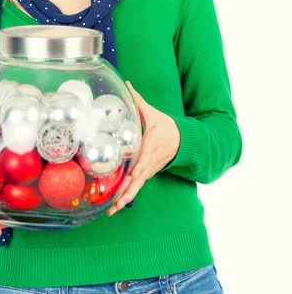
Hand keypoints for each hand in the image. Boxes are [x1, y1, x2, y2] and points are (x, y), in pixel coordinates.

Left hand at [107, 81, 180, 215]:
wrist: (182, 141)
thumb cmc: (166, 127)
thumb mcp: (152, 113)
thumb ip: (138, 101)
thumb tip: (126, 83)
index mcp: (152, 145)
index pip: (146, 158)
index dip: (141, 166)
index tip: (135, 174)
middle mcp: (150, 161)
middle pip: (139, 179)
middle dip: (128, 193)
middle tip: (115, 204)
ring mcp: (149, 170)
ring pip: (137, 186)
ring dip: (125, 199)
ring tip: (111, 210)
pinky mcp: (147, 174)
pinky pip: (136, 186)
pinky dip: (126, 196)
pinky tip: (113, 205)